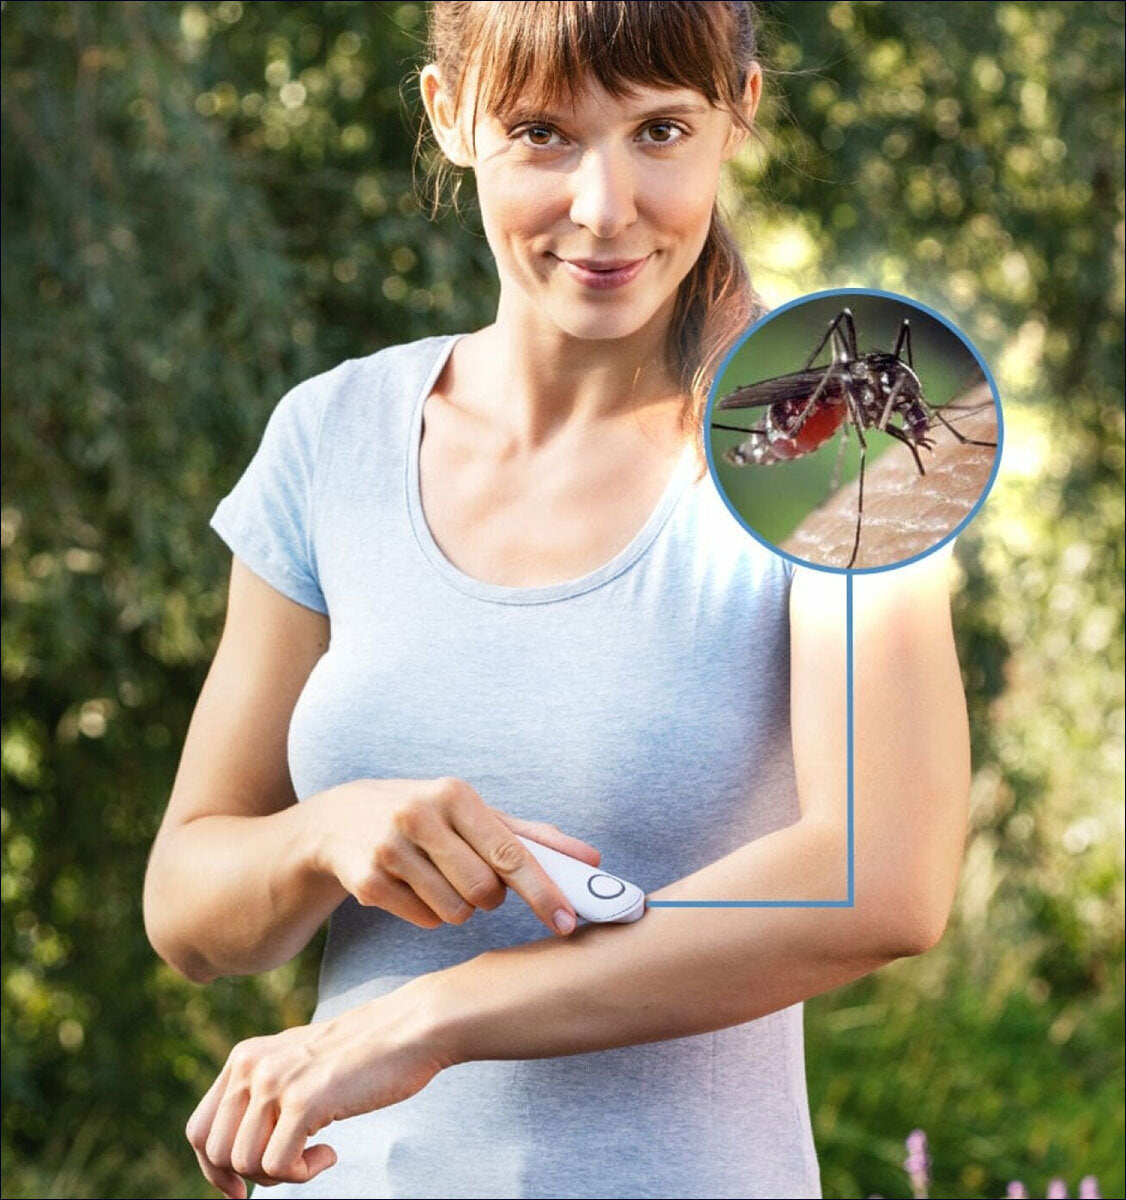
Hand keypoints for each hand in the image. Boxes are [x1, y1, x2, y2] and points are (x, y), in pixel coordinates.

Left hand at [186, 982, 446, 1198]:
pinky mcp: (304, 1100)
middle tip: (290, 1168)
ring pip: (246, 1163)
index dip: (212, 1170)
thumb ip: (262, 1093)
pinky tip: (330, 1153)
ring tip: (316, 1153)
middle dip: (248, 1176)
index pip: (198, 1130)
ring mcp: (276, 1081)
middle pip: (217, 1153)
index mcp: (244, 1057)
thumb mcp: (296, 1064)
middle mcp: (252, 1066)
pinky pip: (279, 1167)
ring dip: (281, 1175)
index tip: (238, 1191)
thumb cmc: (359, 1055)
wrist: (408, 1029)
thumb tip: (230, 1157)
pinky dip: (303, 1174)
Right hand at [305, 776, 600, 935]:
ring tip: (438, 878)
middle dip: (488, 897)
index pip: (510, 852)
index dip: (543, 891)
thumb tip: (591, 859)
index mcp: (454, 793)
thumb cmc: (427, 815)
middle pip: (484, 891)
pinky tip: (412, 886)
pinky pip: (423, 920)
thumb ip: (531, 837)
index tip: (569, 921)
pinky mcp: (366, 881)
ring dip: (458, 906)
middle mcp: (419, 815)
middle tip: (475, 880)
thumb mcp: (474, 814)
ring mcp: (389, 848)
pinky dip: (428, 913)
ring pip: (455, 911)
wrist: (340, 818)